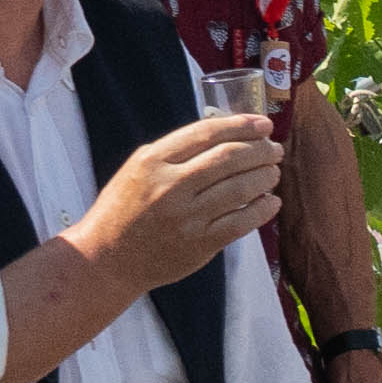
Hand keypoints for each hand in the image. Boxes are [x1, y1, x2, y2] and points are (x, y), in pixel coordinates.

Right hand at [68, 115, 285, 295]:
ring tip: (273, 171)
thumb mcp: (138, 168)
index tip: (263, 124)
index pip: (207, 133)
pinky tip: (271, 202)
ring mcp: (186, 217)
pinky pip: (241, 222)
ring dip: (265, 176)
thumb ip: (176, 152)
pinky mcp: (199, 245)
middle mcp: (170, 186)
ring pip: (240, 188)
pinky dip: (263, 209)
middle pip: (229, 158)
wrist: (107, 258)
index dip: (241, 125)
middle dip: (260, 150)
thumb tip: (227, 134)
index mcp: (153, 161)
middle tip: (274, 149)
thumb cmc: (124, 210)